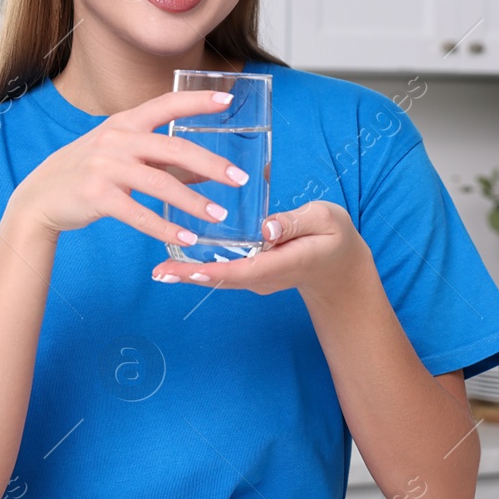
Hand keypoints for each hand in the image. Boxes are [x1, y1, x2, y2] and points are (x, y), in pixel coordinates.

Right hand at [6, 88, 251, 249]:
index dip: (196, 101)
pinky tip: (187, 238)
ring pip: (159, 184)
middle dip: (210, 163)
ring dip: (193, 202)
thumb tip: (209, 170)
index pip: (165, 105)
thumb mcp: (121, 156)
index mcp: (123, 123)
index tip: (228, 101)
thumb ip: (161, 160)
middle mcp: (115, 140)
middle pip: (172, 148)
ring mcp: (104, 167)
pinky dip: (165, 228)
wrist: (40, 197)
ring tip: (219, 215)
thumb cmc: (87, 174)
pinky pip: (139, 214)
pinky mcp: (96, 196)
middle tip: (240, 178)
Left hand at [150, 200, 370, 299]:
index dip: (219, 270)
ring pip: (221, 278)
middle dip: (192, 276)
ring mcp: (258, 278)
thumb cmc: (333, 236)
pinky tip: (175, 263)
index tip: (192, 270)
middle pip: (226, 278)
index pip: (248, 269)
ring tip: (159, 271)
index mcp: (286, 261)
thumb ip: (296, 222)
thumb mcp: (325, 219)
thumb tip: (266, 227)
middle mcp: (266, 276)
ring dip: (189, 275)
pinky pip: (224, 272)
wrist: (338, 267)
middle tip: (159, 272)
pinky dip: (199, 269)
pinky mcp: (251, 273)